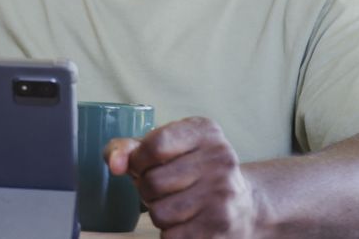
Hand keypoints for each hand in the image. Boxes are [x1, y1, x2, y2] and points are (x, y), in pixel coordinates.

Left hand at [105, 117, 260, 237]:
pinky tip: (186, 222)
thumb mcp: (165, 148)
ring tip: (176, 205)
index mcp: (204, 131)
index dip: (137, 160)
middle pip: (152, 181)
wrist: (244, 205)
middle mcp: (220, 159)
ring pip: (159, 213)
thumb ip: (130, 148)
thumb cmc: (192, 171)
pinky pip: (171, 236)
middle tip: (162, 189)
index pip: (155, 145)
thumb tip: (114, 164)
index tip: (141, 166)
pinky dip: (170, 233)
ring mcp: (223, 194)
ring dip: (158, 213)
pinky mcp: (220, 226)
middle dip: (146, 190)